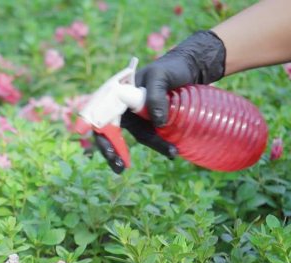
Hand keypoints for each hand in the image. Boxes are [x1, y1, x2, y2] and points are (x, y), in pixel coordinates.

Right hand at [95, 30, 226, 172]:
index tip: (108, 150)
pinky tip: (171, 149)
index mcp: (116, 94)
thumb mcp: (161, 76)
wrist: (190, 66)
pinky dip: (160, 143)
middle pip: (114, 133)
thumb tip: (158, 123)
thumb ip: (156, 96)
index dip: (101, 136)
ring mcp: (138, 115)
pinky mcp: (153, 120)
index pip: (102, 118)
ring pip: (139, 135)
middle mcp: (124, 107)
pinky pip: (152, 134)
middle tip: (121, 167)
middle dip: (116, 152)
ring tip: (171, 152)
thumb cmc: (170, 67)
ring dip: (152, 146)